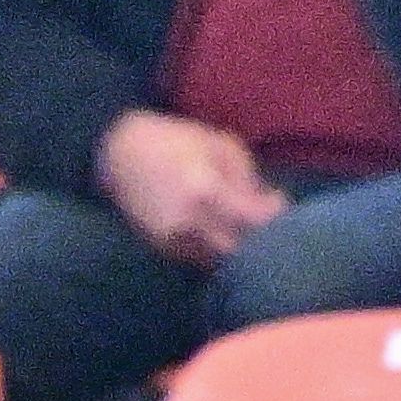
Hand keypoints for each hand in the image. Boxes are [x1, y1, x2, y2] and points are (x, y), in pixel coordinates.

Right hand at [95, 107, 289, 268]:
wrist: (122, 153)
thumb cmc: (177, 140)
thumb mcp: (221, 146)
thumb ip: (248, 178)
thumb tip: (268, 205)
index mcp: (205, 191)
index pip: (253, 221)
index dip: (274, 215)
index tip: (279, 199)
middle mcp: (188, 221)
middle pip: (240, 250)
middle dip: (257, 238)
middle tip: (265, 220)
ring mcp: (172, 239)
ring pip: (219, 259)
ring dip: (236, 245)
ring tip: (244, 223)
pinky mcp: (162, 248)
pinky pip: (199, 257)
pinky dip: (215, 247)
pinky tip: (220, 228)